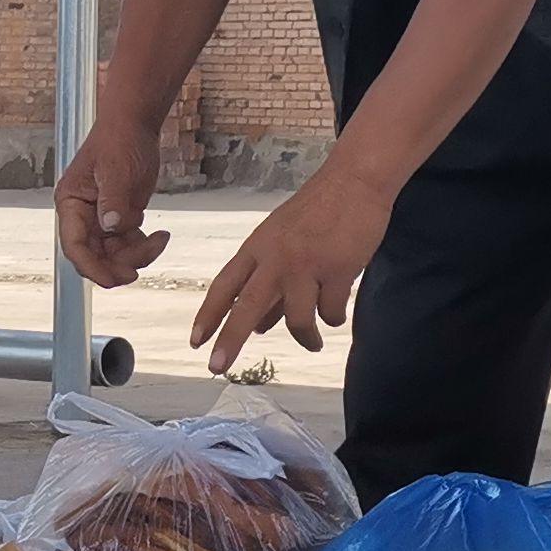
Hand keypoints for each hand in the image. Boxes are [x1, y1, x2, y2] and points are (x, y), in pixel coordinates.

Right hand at [55, 118, 172, 287]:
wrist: (135, 124)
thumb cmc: (120, 140)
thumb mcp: (117, 170)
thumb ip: (113, 200)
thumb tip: (110, 227)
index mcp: (71, 203)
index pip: (75, 244)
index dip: (90, 267)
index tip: (110, 280)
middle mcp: (82, 215)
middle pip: (94, 255)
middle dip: (115, 266)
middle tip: (138, 272)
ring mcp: (101, 218)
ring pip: (114, 253)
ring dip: (136, 255)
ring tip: (161, 240)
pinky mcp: (120, 216)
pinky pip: (129, 243)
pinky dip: (145, 246)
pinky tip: (162, 235)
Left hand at [192, 166, 392, 374]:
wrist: (354, 182)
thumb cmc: (316, 213)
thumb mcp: (281, 241)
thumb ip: (269, 281)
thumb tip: (259, 326)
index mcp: (257, 248)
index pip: (224, 286)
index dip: (208, 315)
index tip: (196, 341)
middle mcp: (276, 258)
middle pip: (246, 305)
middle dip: (230, 340)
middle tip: (217, 367)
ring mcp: (306, 264)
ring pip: (297, 319)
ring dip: (305, 338)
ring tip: (314, 344)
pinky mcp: (337, 270)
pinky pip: (331, 312)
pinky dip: (333, 318)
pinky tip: (337, 313)